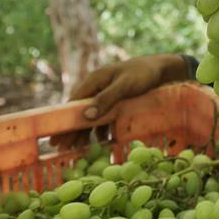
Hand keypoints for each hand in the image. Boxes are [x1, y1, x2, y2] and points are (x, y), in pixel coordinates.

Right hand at [49, 54, 188, 149]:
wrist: (163, 69)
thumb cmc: (143, 74)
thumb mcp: (125, 86)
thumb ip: (106, 99)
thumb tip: (85, 116)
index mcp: (94, 80)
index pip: (73, 104)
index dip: (64, 122)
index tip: (56, 138)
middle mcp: (96, 88)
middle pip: (80, 112)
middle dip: (71, 130)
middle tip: (61, 149)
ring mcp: (106, 95)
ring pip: (91, 117)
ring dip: (84, 133)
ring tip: (76, 150)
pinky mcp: (116, 101)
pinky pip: (104, 118)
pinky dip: (100, 130)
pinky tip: (100, 143)